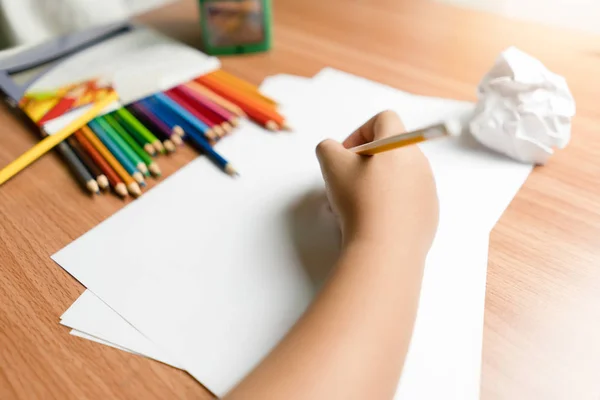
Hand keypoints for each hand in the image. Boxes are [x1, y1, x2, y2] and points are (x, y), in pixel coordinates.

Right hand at [316, 110, 438, 257]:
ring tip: (355, 206)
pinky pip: (408, 199)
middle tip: (346, 182)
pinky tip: (373, 221)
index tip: (346, 155)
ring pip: (398, 176)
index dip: (360, 132)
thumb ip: (327, 147)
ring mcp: (428, 189)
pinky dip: (390, 204)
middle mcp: (420, 163)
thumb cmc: (359, 203)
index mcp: (399, 145)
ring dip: (376, 183)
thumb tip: (333, 149)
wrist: (385, 250)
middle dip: (365, 162)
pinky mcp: (430, 213)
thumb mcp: (331, 166)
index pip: (384, 120)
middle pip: (391, 150)